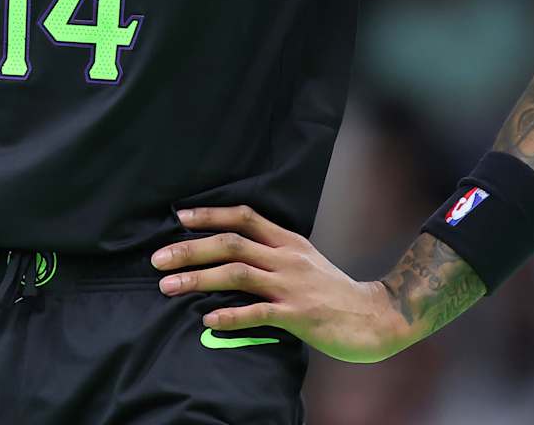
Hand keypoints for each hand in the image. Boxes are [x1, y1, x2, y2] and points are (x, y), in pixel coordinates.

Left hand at [152, 205, 414, 363]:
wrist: (376, 317)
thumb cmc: (335, 291)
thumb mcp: (305, 261)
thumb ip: (273, 253)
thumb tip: (233, 252)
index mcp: (288, 241)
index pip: (244, 216)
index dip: (210, 215)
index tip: (179, 218)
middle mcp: (287, 258)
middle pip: (232, 244)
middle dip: (191, 249)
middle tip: (158, 258)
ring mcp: (293, 286)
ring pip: (238, 273)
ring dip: (199, 278)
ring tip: (168, 286)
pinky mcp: (299, 315)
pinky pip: (259, 313)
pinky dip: (231, 315)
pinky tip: (209, 319)